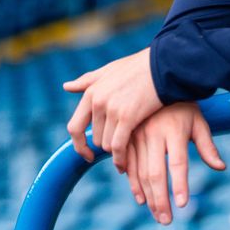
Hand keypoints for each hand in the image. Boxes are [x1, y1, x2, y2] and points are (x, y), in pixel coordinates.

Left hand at [63, 47, 162, 169]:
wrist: (164, 65)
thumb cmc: (139, 67)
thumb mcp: (109, 70)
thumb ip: (87, 81)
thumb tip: (66, 86)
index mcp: (91, 92)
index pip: (75, 127)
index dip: (79, 145)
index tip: (87, 155)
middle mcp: (98, 101)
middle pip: (95, 138)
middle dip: (108, 144)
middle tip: (122, 144)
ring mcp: (112, 109)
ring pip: (106, 144)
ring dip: (117, 150)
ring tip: (129, 148)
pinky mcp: (128, 117)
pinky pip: (118, 147)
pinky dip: (120, 159)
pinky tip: (125, 165)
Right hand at [124, 103, 224, 223]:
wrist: (156, 81)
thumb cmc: (183, 105)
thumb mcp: (198, 121)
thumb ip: (207, 145)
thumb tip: (221, 167)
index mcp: (174, 130)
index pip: (178, 162)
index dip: (180, 184)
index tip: (183, 205)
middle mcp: (154, 133)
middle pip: (156, 172)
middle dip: (161, 199)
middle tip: (167, 221)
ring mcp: (137, 135)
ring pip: (140, 172)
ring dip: (148, 196)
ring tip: (158, 215)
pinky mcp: (127, 137)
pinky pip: (128, 164)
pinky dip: (133, 183)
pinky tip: (141, 198)